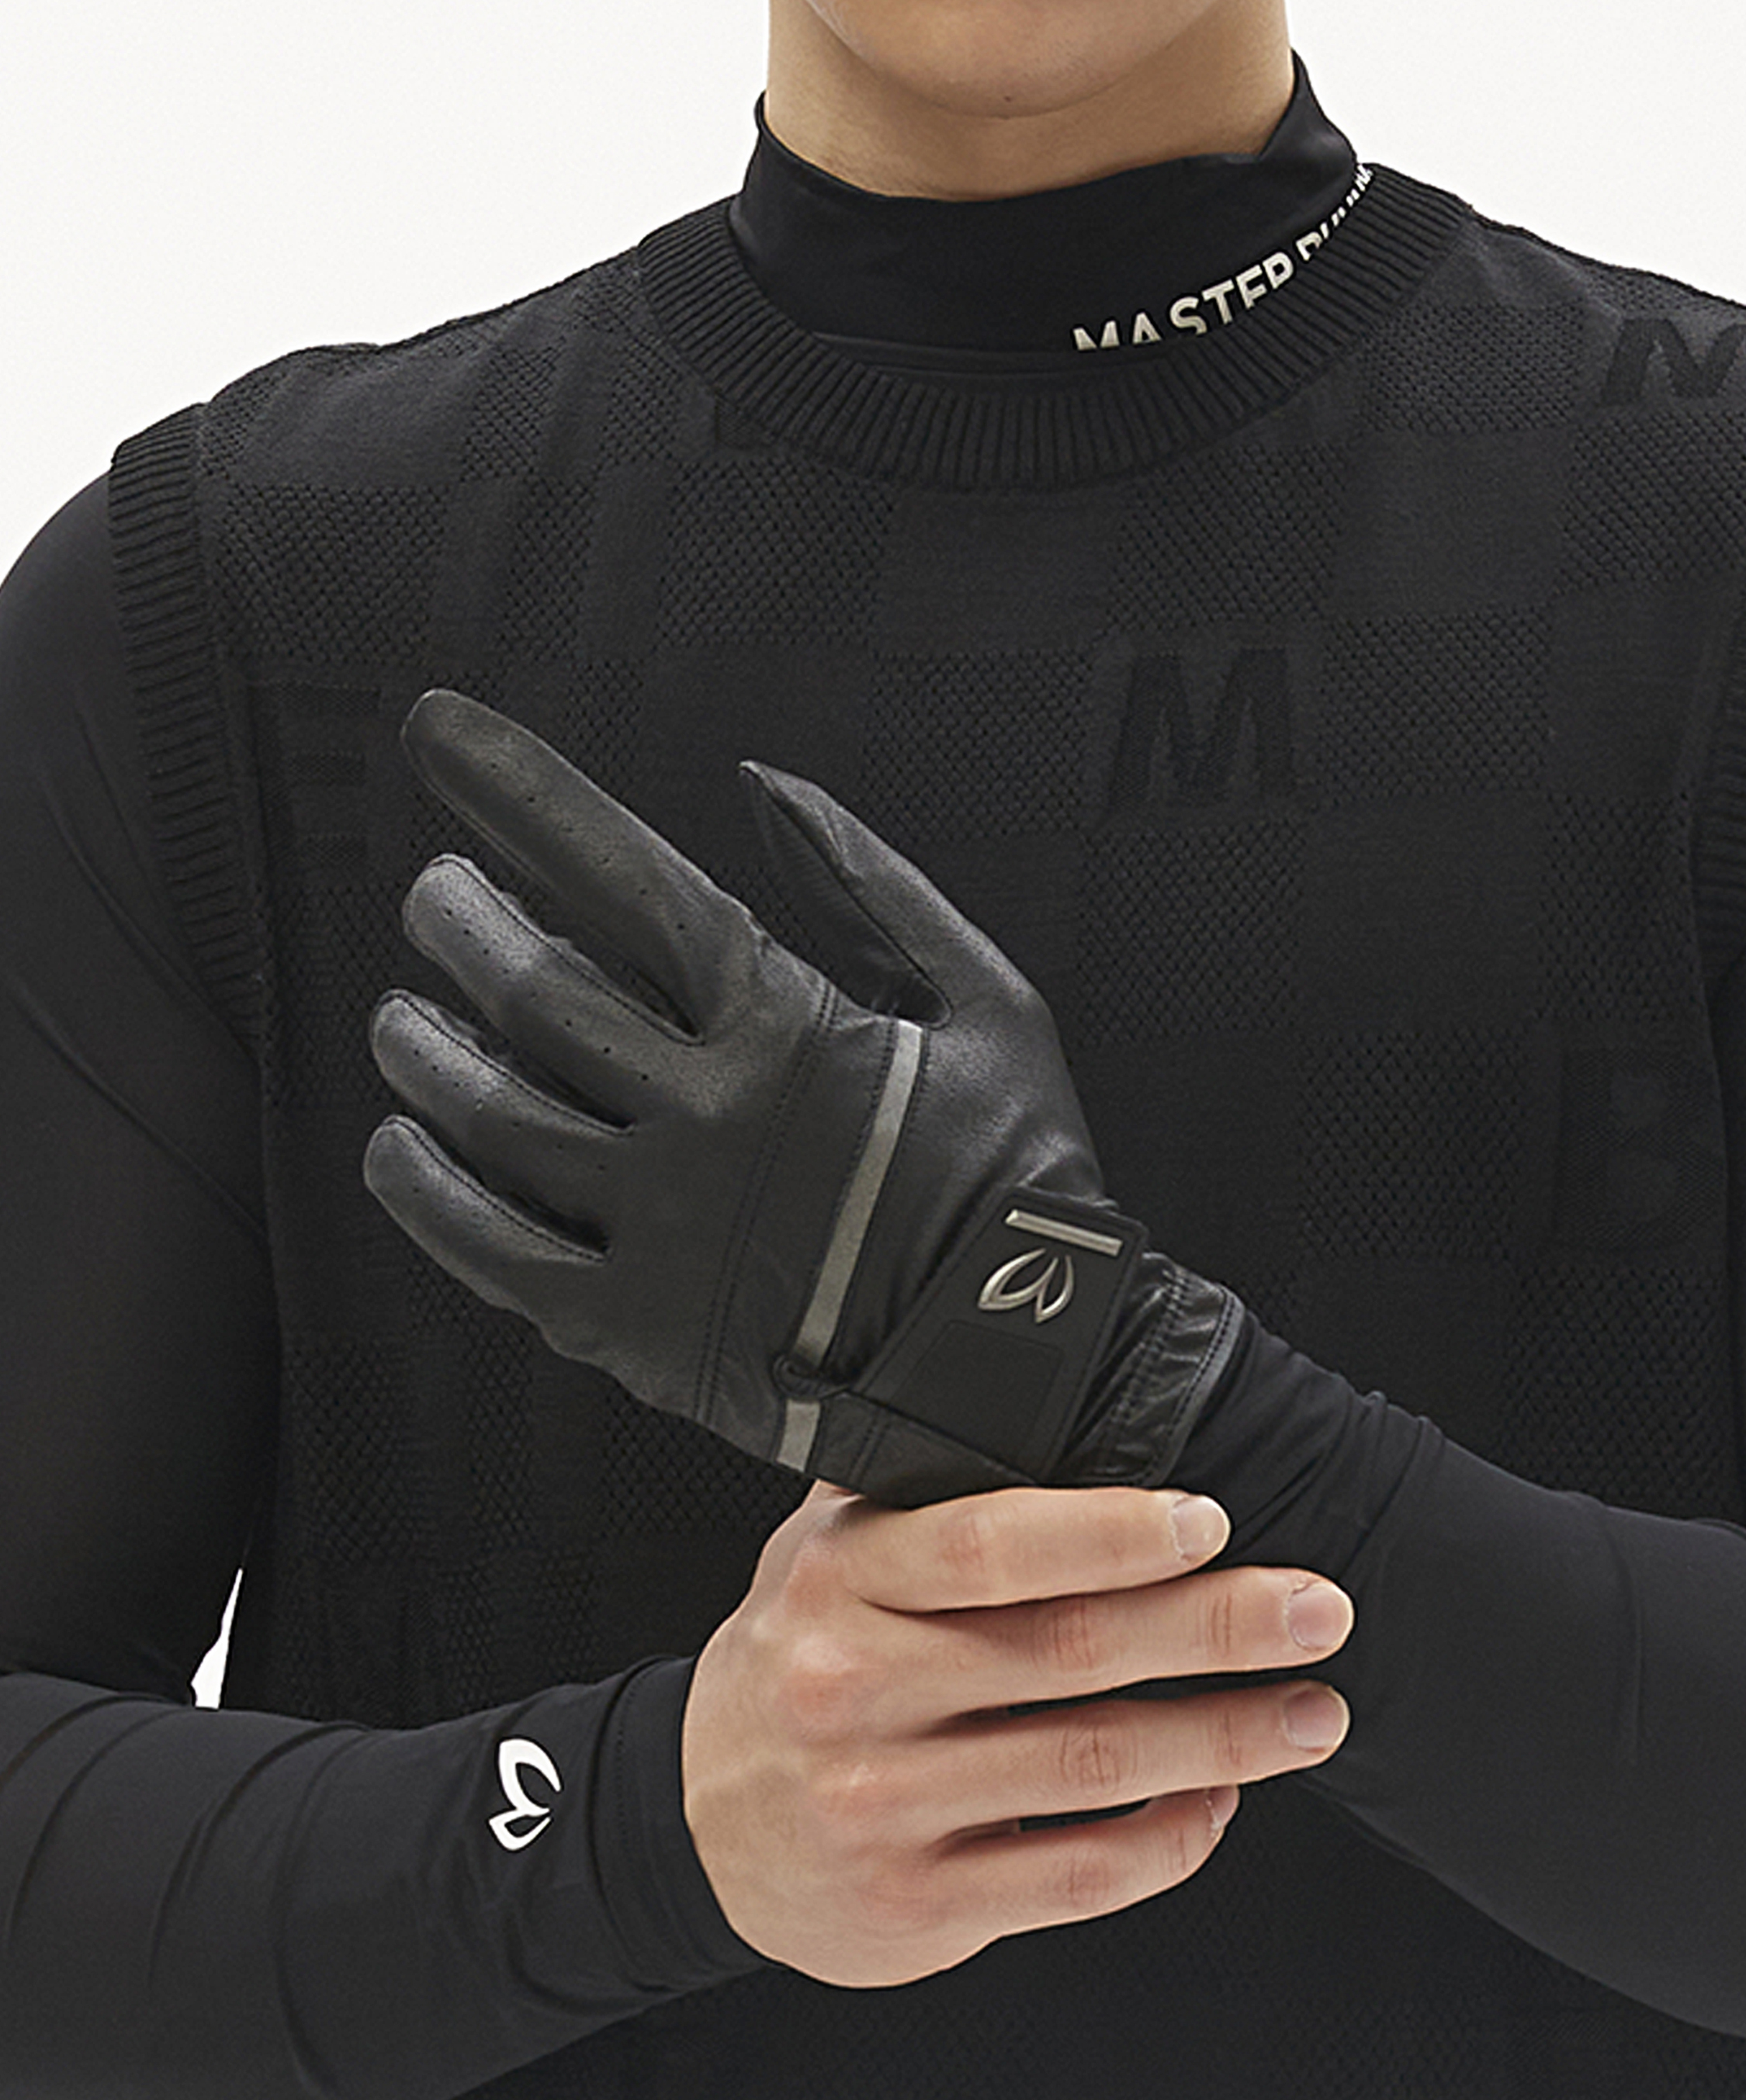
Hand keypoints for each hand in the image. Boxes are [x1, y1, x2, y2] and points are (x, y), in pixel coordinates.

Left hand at [364, 691, 1239, 1507]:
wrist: (1031, 1369)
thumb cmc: (1018, 1174)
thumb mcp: (988, 999)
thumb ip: (873, 883)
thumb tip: (763, 784)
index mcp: (787, 1026)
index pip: (619, 876)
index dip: (516, 792)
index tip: (436, 730)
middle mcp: (708, 1117)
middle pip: (533, 992)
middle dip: (458, 923)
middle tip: (433, 899)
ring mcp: (665, 1227)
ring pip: (494, 1117)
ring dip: (425, 1053)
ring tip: (404, 1019)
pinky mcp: (637, 1329)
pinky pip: (493, 1252)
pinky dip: (427, 1194)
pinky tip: (398, 1148)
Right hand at [681, 1480, 1352, 1986]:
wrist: (696, 1824)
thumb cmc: (795, 1661)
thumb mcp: (823, 1554)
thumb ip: (920, 1493)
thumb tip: (1058, 1415)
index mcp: (839, 1583)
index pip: (986, 1547)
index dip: (1107, 1533)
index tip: (1209, 1522)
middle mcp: (854, 1690)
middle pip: (1063, 1652)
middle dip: (1211, 1628)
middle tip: (1315, 1610)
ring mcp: (884, 1804)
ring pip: (1089, 1767)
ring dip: (1223, 1740)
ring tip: (1311, 1712)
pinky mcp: (918, 1902)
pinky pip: (1074, 1874)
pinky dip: (1167, 1840)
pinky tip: (1220, 1803)